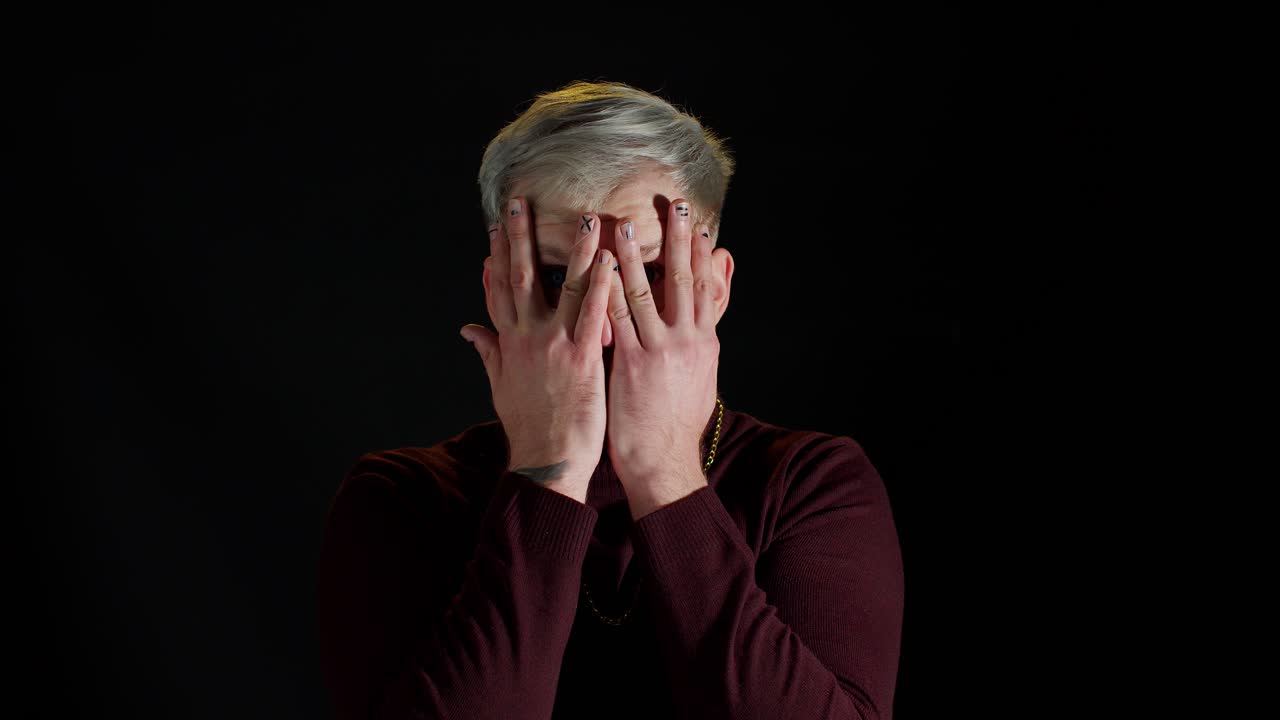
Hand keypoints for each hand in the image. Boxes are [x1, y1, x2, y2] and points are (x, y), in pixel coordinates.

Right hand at [460, 196, 614, 502]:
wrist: (545, 462)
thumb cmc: (528, 427)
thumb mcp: (499, 385)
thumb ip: (487, 351)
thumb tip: (467, 328)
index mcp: (507, 342)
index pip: (497, 289)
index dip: (495, 257)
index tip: (494, 228)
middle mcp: (525, 337)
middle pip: (521, 276)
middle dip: (520, 237)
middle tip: (520, 202)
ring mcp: (553, 345)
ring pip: (564, 287)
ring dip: (575, 250)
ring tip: (585, 217)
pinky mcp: (581, 358)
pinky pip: (594, 314)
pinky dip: (602, 285)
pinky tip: (612, 260)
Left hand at [604, 198, 722, 500]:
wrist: (665, 463)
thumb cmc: (677, 424)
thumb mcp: (701, 378)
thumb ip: (701, 341)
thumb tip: (708, 317)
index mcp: (704, 342)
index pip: (706, 288)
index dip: (702, 254)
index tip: (698, 224)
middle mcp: (687, 341)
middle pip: (686, 279)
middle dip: (681, 240)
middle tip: (678, 205)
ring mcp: (660, 350)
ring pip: (648, 291)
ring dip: (636, 254)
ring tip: (627, 222)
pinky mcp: (633, 364)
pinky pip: (617, 318)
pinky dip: (608, 290)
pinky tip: (599, 266)